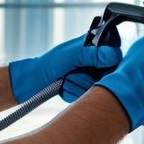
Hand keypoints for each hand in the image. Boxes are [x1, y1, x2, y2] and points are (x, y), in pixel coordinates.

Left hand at [8, 33, 122, 102]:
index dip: (108, 64)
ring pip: (96, 88)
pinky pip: (86, 98)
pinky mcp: (81, 90)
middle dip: (88, 77)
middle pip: (107, 76)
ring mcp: (86, 76)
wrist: (29, 83)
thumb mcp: (70, 55)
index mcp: (92, 46)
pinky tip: (63, 86)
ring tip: (66, 79)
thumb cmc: (47, 64)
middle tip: (72, 72)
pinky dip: (73, 93)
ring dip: (78, 85)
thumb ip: (93, 54)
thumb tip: (114, 55)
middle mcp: (91, 61)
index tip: (96, 67)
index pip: (114, 56)